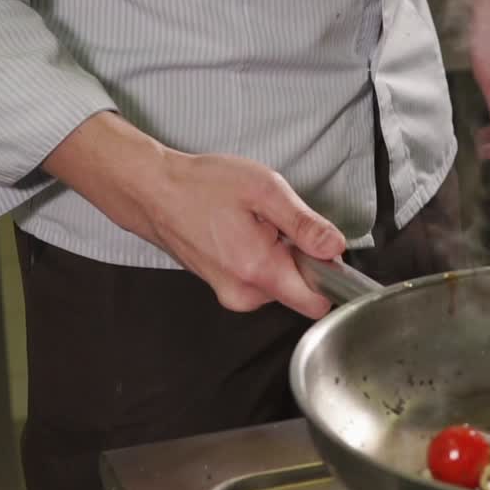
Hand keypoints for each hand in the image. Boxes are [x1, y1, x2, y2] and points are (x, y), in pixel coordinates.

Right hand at [42, 112, 346, 317]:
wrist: (153, 192)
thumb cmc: (202, 186)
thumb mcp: (264, 190)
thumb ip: (304, 223)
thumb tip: (336, 247)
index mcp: (259, 271)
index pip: (316, 303)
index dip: (330, 276)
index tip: (324, 250)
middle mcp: (244, 294)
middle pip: (299, 291)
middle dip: (299, 259)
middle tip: (276, 223)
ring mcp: (230, 293)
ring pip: (279, 284)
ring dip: (278, 256)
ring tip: (253, 224)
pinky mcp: (222, 287)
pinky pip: (258, 279)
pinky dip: (259, 258)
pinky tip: (240, 231)